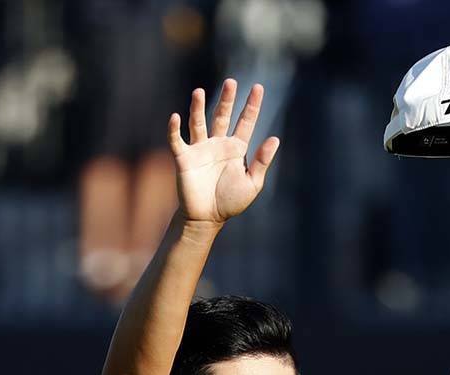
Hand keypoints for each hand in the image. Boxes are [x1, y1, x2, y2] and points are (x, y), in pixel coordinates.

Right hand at [168, 79, 280, 224]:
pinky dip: (174, 129)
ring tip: (199, 91)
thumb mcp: (252, 183)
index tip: (258, 87)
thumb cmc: (230, 201)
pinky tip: (176, 117)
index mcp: (236, 148)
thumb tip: (275, 138)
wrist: (207, 218)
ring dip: (198, 107)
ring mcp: (200, 149)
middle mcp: (218, 144)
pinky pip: (177, 140)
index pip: (245, 122)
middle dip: (227, 99)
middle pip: (222, 116)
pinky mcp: (184, 158)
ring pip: (198, 122)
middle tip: (231, 82)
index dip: (252, 105)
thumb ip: (262, 161)